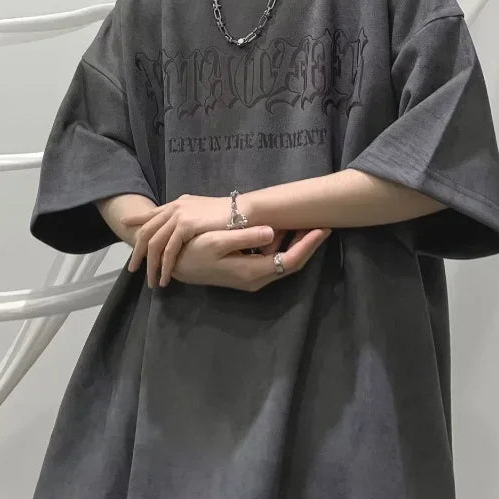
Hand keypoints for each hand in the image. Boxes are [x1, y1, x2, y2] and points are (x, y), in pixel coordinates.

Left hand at [120, 194, 230, 287]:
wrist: (245, 210)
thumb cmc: (230, 214)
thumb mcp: (204, 213)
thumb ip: (191, 218)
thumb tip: (184, 228)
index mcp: (178, 203)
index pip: (152, 214)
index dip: (137, 221)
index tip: (125, 227)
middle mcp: (175, 207)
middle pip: (148, 231)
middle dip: (138, 252)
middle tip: (132, 269)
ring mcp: (179, 215)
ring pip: (156, 243)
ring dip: (151, 265)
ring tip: (151, 281)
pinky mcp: (185, 225)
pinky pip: (169, 250)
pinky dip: (165, 266)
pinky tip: (165, 277)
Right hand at [133, 225, 332, 291]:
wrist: (174, 265)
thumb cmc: (192, 252)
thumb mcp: (216, 241)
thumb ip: (245, 237)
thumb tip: (273, 232)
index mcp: (253, 272)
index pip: (291, 260)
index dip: (309, 245)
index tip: (323, 228)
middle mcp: (256, 278)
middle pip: (293, 262)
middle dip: (309, 243)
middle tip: (324, 222)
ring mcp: (252, 276)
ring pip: (283, 260)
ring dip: (296, 242)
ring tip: (308, 220)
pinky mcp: (247, 271)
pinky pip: (273, 258)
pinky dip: (282, 244)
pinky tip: (284, 227)